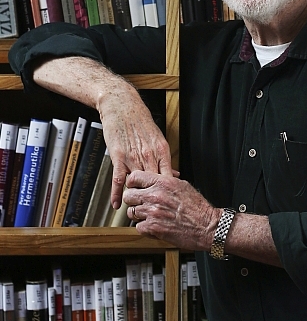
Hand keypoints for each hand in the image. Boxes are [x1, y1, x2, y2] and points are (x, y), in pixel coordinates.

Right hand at [97, 82, 174, 208]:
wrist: (123, 105)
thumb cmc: (140, 121)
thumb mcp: (157, 138)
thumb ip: (164, 159)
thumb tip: (175, 175)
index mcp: (161, 150)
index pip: (169, 177)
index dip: (170, 193)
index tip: (172, 205)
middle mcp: (149, 154)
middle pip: (155, 183)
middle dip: (156, 200)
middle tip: (156, 215)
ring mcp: (134, 156)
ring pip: (138, 182)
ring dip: (137, 199)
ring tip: (138, 213)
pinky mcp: (118, 156)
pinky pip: (119, 178)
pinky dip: (118, 193)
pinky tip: (118, 204)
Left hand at [123, 170, 220, 250]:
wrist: (207, 225)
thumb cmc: (198, 207)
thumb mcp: (182, 186)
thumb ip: (165, 182)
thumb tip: (155, 180)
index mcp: (163, 182)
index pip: (135, 177)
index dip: (132, 183)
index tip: (134, 187)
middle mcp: (155, 195)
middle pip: (128, 195)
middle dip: (133, 200)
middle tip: (139, 203)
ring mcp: (152, 212)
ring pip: (131, 212)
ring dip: (138, 215)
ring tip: (148, 216)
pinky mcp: (153, 228)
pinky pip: (138, 227)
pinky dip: (145, 228)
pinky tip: (154, 225)